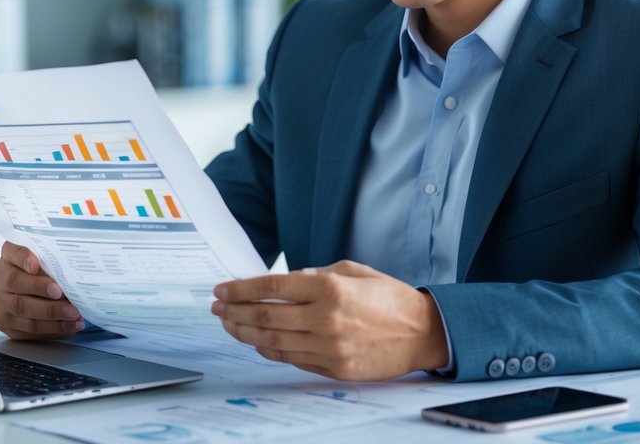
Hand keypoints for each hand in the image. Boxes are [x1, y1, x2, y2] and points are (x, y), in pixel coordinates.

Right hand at [0, 241, 84, 339]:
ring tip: (73, 313)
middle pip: (14, 282)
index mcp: (7, 257)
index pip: (12, 252)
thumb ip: (52, 262)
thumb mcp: (46, 261)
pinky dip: (51, 329)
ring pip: (21, 310)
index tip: (36, 264)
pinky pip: (27, 330)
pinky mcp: (4, 324)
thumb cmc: (44, 274)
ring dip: (51, 314)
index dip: (23, 258)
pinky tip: (69, 325)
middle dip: (40, 289)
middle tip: (62, 294)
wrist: (31, 294)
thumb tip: (70, 276)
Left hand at [211, 260, 448, 379]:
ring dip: (245, 333)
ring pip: (274, 341)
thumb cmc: (389, 297)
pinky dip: (270, 350)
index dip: (241, 289)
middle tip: (217, 309)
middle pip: (266, 317)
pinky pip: (292, 359)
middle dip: (235, 312)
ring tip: (229, 325)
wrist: (422, 332)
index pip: (271, 288)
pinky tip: (257, 342)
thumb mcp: (353, 271)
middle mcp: (326, 319)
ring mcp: (329, 347)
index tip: (221, 290)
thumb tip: (283, 282)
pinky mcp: (334, 368)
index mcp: (330, 289)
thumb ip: (315, 275)